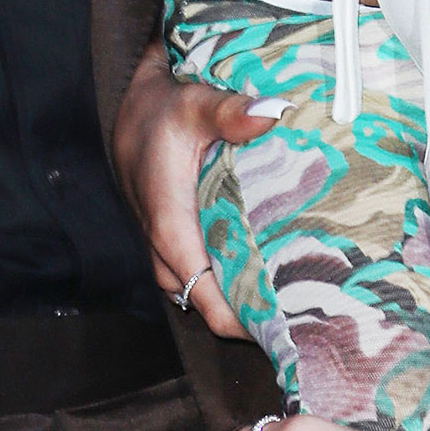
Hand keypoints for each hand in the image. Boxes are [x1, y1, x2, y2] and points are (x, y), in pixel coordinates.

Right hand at [110, 46, 278, 340]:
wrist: (132, 107)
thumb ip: (231, 111)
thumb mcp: (195, 102)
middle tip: (297, 318)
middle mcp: (164, 242)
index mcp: (169, 222)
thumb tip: (272, 114)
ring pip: (199, 289)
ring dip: (234, 299)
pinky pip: (198, 273)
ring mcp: (167, 243)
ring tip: (284, 304)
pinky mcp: (175, 237)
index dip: (238, 318)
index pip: (203, 290)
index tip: (279, 328)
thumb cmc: (162, 108)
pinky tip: (261, 275)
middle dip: (244, 316)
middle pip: (204, 301)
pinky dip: (225, 280)